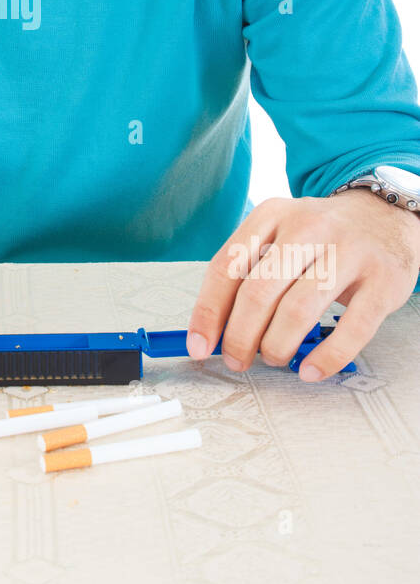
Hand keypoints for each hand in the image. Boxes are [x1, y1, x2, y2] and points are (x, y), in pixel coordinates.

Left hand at [186, 190, 419, 380]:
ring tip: (274, 357)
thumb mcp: (279, 234)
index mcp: (272, 214)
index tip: (198, 345)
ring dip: (277, 346)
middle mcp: (308, 227)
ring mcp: (349, 251)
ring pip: (298, 310)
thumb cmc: (321, 236)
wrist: (384, 215)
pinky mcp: (383, 279)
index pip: (226, 267)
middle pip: (258, 292)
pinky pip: (351, 329)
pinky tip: (311, 369)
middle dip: (240, 337)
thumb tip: (214, 329)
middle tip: (237, 359)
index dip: (208, 312)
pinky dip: (326, 358)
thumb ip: (248, 272)